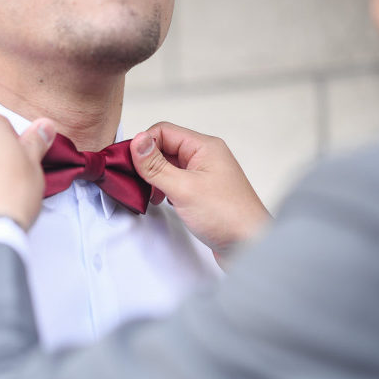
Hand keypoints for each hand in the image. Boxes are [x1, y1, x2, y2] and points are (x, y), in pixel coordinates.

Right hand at [130, 122, 269, 259]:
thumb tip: (137, 142)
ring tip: (149, 194)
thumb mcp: (183, 189)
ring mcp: (204, 175)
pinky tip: (161, 201)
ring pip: (169, 166)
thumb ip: (156, 166)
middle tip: (135, 180)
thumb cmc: (228, 217)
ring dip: (154, 178)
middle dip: (147, 163)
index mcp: (205, 147)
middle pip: (165, 147)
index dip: (144, 144)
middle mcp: (205, 157)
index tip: (130, 162)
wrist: (249, 246)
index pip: (164, 131)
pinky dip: (164, 189)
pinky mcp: (201, 192)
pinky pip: (175, 181)